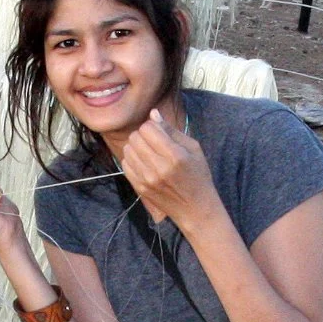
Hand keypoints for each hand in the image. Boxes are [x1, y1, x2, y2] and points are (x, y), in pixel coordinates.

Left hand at [121, 110, 219, 231]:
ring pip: (128, 149)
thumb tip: (153, 113)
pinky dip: (132, 159)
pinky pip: (125, 164)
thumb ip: (171, 130)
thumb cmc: (197, 175)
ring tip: (148, 152)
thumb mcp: (193, 149)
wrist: (195, 208)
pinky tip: (143, 162)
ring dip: (136, 146)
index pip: (148, 128)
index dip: (152, 126)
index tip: (159, 132)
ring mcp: (147, 179)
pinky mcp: (140, 188)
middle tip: (153, 141)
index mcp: (175, 155)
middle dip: (143, 135)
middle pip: (135, 137)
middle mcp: (159, 168)